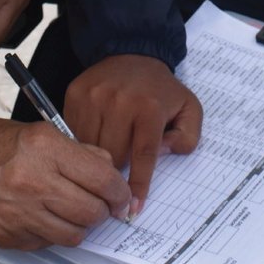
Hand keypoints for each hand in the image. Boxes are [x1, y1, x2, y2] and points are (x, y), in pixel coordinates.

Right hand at [0, 118, 131, 249]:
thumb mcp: (41, 132)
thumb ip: (79, 152)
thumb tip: (110, 172)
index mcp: (44, 148)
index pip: (101, 178)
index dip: (119, 191)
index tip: (122, 195)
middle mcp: (32, 182)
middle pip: (91, 211)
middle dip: (103, 211)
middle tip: (102, 205)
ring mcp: (18, 213)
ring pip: (73, 235)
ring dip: (81, 225)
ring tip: (74, 211)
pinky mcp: (8, 236)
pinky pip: (48, 243)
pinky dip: (53, 232)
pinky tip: (45, 215)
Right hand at [65, 55, 202, 214]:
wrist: (132, 54)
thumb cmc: (160, 90)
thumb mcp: (189, 109)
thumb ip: (187, 138)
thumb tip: (163, 155)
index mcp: (149, 107)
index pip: (143, 156)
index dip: (138, 186)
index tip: (132, 210)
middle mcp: (120, 101)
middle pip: (113, 156)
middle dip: (117, 171)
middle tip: (118, 179)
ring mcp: (94, 97)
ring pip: (90, 148)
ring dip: (97, 158)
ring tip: (106, 155)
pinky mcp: (75, 96)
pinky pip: (74, 133)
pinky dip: (82, 143)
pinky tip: (91, 139)